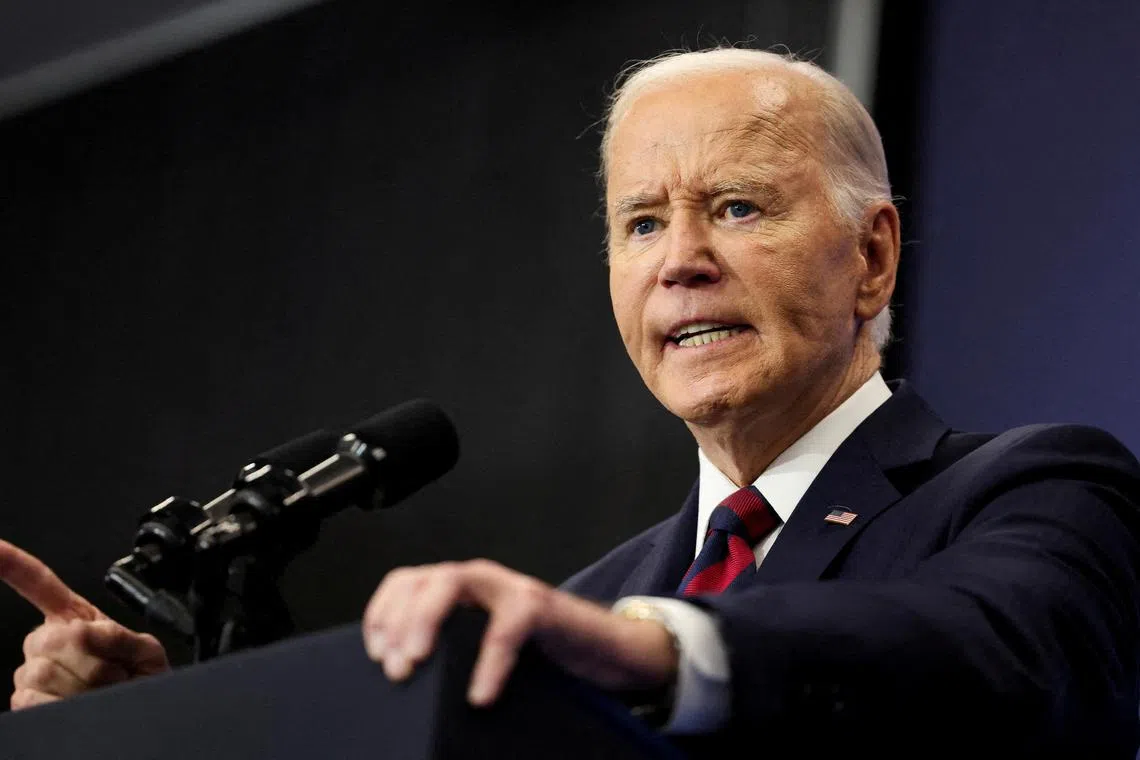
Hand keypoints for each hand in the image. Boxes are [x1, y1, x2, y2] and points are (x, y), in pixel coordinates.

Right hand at [0, 539, 169, 709]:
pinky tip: (80, 707)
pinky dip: (63, 705)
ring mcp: (32, 671)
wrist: (142, 711)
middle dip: (94, 659)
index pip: (39, 583)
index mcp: (75, 618)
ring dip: (86, 685)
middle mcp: (45, 641)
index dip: (14, 564)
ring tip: (104, 691)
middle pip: (54, 639)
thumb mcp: (143, 650)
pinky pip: (31, 700)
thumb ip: (117, 636)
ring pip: (44, 672)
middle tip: (117, 673)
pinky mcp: (25, 701)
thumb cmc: (141, 680)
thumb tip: (78, 633)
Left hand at [362, 559, 676, 705]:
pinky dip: (489, 661)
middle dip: (397, 620)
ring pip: (453, 581)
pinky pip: (507, 626)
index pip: (404, 583)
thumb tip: (400, 681)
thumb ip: (449, 651)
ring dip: (425, 620)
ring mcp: (508, 588)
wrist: (602, 650)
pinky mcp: (539, 606)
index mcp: (458, 591)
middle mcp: (479, 580)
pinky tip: (480, 694)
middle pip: (421, 578)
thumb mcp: (481, 648)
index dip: (381, 613)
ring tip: (415, 663)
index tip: (373, 654)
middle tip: (393, 667)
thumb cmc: (538, 653)